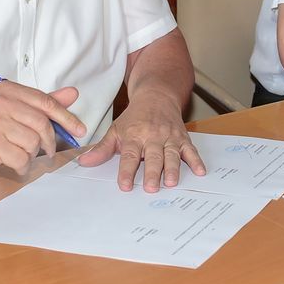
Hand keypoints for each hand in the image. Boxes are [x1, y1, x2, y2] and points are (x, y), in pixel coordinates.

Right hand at [0, 79, 86, 177]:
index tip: (79, 130)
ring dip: (32, 154)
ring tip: (22, 154)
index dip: (66, 117)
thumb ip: (45, 103)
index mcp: (8, 90)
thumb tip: (73, 93)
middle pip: (41, 123)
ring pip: (33, 142)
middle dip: (49, 141)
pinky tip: (16, 164)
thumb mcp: (18, 111)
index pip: (46, 102)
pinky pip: (21, 158)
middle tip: (48, 151)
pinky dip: (24, 165)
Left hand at [76, 95, 205, 191]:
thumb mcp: (116, 130)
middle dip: (151, 172)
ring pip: (171, 154)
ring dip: (172, 168)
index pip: (129, 155)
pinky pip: (190, 150)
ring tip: (171, 182)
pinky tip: (200, 171)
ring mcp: (169, 137)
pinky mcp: (182, 137)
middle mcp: (152, 136)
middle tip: (150, 188)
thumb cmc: (135, 117)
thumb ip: (102, 149)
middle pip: (152, 156)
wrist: (157, 95)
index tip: (124, 185)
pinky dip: (196, 160)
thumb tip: (83, 162)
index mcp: (134, 135)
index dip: (126, 171)